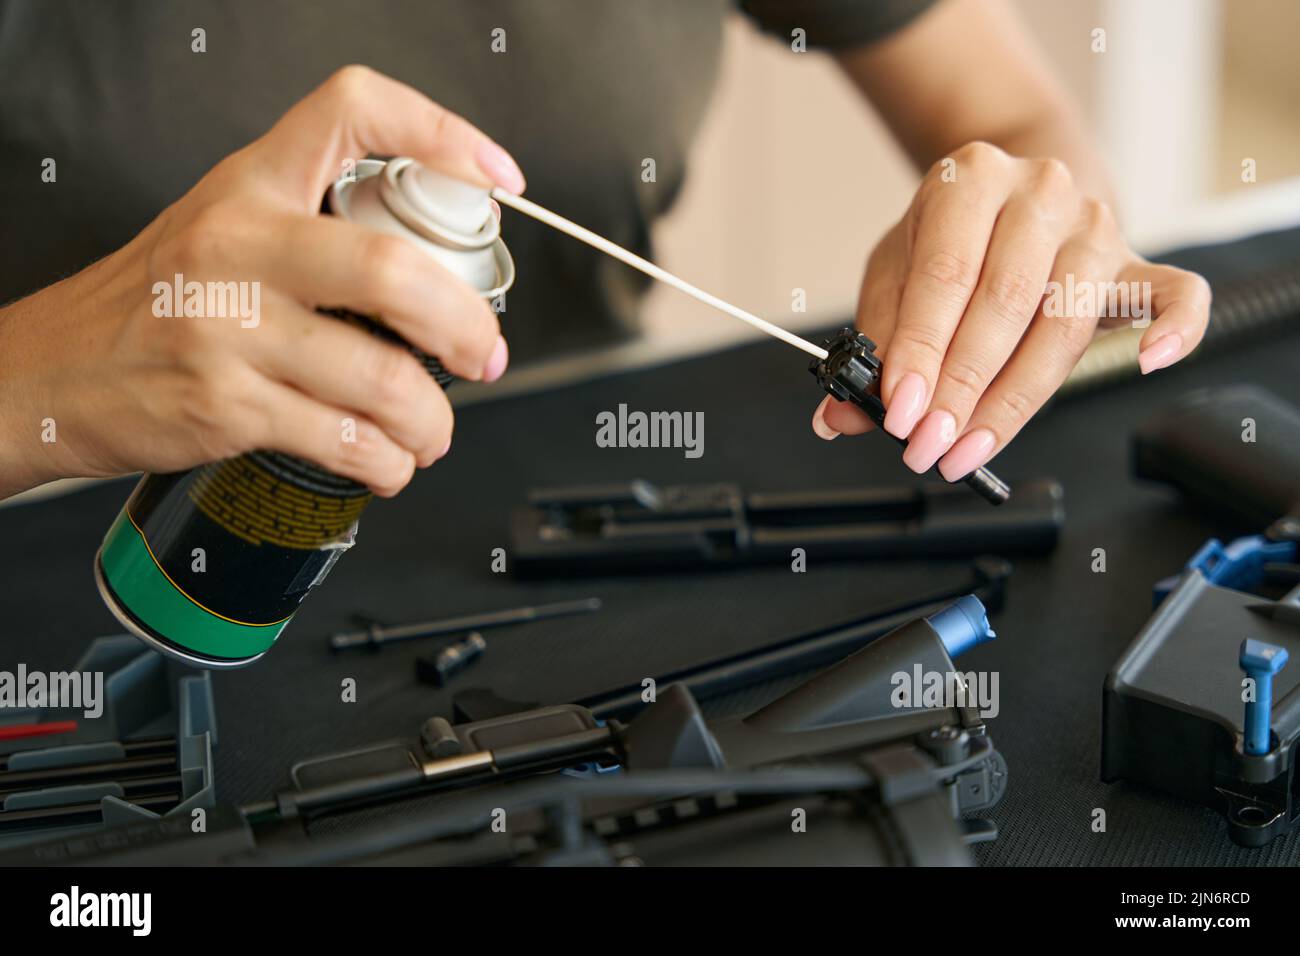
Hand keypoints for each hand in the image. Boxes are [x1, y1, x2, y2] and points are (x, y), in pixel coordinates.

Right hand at [0, 66, 524, 499]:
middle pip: (391, 270)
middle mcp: (238, 245)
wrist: (45, 374)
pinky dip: (386, 461)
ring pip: (380, 377)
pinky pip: (341, 439)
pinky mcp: (224, 405)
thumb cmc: (152, 303)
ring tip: (434, 431)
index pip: (352, 111)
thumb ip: (313, 233)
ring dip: (433, 419)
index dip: (440, 131)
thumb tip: (434, 279)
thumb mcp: (221, 229)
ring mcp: (228, 328)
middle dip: (465, 324)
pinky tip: (388, 462)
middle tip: (487, 353)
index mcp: (248, 186)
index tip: (498, 179)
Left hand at [811, 141, 1210, 479]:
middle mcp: (1040, 193)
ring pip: (1065, 321)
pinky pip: (1176, 293)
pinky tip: (1147, 363)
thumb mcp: (898, 271)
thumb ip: (874, 340)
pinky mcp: (1135, 263)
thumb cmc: (952, 238)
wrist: (1014, 193)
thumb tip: (841, 415)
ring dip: (1015, 398)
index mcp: (970, 180)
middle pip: (1005, 302)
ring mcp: (1095, 227)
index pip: (945, 275)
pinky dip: (1174, 328)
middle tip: (928, 445)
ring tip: (971, 447)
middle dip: (961, 387)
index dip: (921, 351)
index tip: (899, 412)